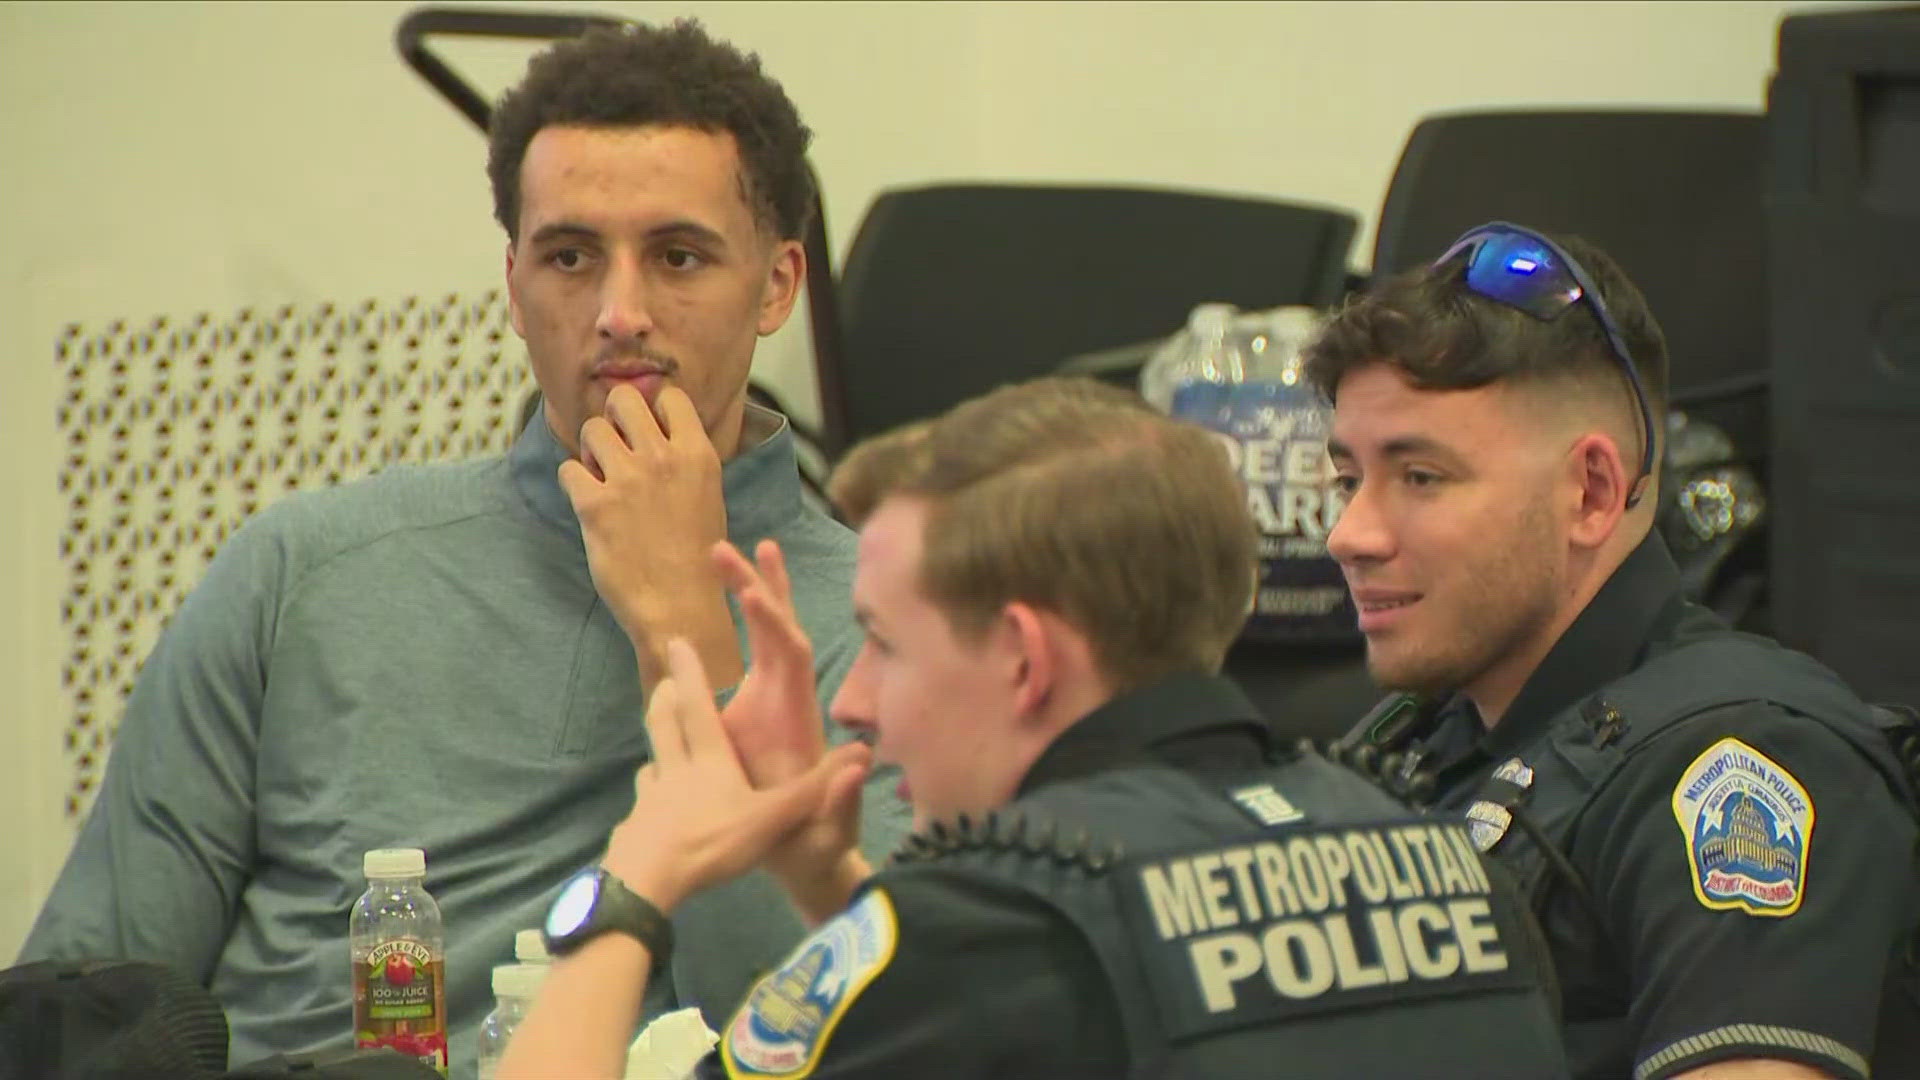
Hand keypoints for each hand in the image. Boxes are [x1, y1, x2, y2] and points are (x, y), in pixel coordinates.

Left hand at [559, 384, 740, 687]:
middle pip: (623, 399)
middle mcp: (662, 458)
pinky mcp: (595, 505)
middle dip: (613, 417)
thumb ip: (684, 461)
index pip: (670, 396)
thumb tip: (655, 435)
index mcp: (697, 455)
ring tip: (599, 474)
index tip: (647, 429)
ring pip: (591, 429)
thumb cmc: (697, 559)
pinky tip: (588, 501)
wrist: (681, 606)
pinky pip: (567, 469)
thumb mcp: (708, 496)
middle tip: (614, 444)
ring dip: (590, 448)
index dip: (653, 408)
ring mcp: (627, 480)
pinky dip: (573, 482)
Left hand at [604, 638, 871, 912]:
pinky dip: (649, 797)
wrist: (648, 885)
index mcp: (709, 760)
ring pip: (651, 762)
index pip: (697, 706)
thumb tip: (861, 754)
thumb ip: (813, 788)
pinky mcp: (634, 829)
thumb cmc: (712, 844)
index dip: (690, 673)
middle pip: (664, 724)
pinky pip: (642, 805)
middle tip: (664, 683)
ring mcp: (650, 800)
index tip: (677, 642)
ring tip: (661, 748)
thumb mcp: (772, 819)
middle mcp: (675, 770)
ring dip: (656, 747)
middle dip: (665, 699)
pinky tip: (653, 810)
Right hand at [714, 540, 871, 915]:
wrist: (809, 854)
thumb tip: (864, 757)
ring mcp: (779, 698)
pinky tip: (720, 597)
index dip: (774, 622)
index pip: (793, 653)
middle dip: (760, 585)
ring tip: (724, 550)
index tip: (749, 592)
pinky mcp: (763, 707)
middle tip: (727, 546)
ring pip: (770, 632)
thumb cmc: (814, 841)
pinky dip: (740, 622)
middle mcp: (793, 696)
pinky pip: (754, 651)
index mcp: (800, 714)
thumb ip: (843, 793)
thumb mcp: (829, 822)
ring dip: (752, 590)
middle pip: (782, 626)